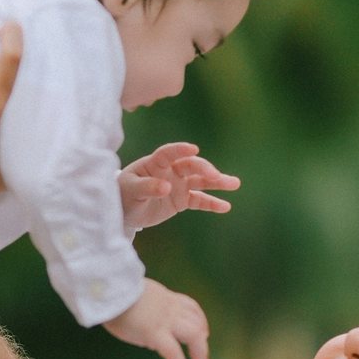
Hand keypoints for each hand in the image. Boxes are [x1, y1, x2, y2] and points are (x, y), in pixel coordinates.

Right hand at [104, 277, 208, 358]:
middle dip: (202, 337)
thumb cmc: (112, 292)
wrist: (108, 289)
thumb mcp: (133, 293)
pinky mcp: (154, 333)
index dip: (199, 318)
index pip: (188, 305)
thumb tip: (144, 323)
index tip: (203, 329)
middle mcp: (169, 307)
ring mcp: (164, 320)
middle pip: (196, 321)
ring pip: (193, 334)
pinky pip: (173, 352)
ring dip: (200, 350)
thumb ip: (144, 306)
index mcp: (164, 297)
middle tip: (202, 353)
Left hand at [119, 144, 240, 231]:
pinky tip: (226, 206)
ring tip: (234, 183)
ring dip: (217, 182)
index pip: (168, 153)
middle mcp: (170, 170)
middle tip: (216, 176)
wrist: (125, 210)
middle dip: (204, 169)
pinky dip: (212, 203)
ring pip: (200, 181)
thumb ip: (147, 187)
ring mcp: (178, 184)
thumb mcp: (131, 191)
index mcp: (154, 163)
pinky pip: (200, 200)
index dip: (180, 150)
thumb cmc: (123, 195)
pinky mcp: (182, 199)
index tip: (194, 148)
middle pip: (190, 166)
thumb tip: (166, 187)